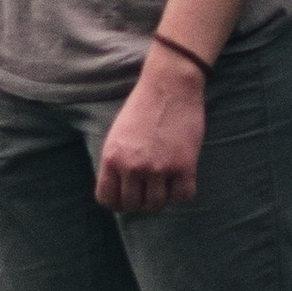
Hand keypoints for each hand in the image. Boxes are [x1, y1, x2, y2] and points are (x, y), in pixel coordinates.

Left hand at [94, 46, 207, 213]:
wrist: (169, 85)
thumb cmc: (143, 106)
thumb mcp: (117, 134)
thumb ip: (117, 162)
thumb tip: (120, 190)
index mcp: (111, 157)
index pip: (107, 199)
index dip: (117, 202)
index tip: (127, 197)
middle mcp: (132, 166)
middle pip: (133, 205)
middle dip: (140, 201)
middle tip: (149, 188)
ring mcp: (158, 168)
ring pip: (157, 205)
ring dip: (162, 197)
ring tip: (165, 182)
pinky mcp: (184, 165)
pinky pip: (183, 197)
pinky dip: (182, 192)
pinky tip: (181, 179)